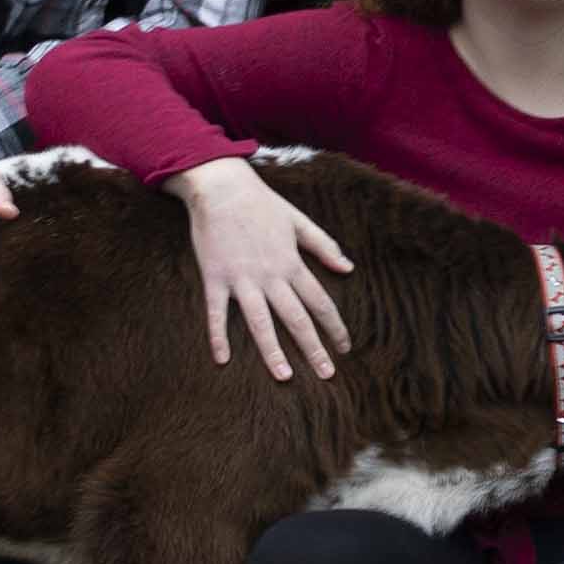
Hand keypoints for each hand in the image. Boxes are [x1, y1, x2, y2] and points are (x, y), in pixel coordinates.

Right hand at [167, 159, 352, 381]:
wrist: (221, 187)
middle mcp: (270, 276)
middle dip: (313, 348)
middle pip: (296, 318)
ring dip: (272, 351)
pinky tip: (222, 360)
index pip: (320, 302)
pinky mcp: (215, 278)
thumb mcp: (299, 221)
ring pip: (260, 322)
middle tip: (326, 374)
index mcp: (292, 263)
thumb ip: (324, 246)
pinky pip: (217, 313)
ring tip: (284, 376)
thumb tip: (348, 268)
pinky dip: (218, 336)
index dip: (335, 327)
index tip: (345, 347)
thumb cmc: (261, 203)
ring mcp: (242, 279)